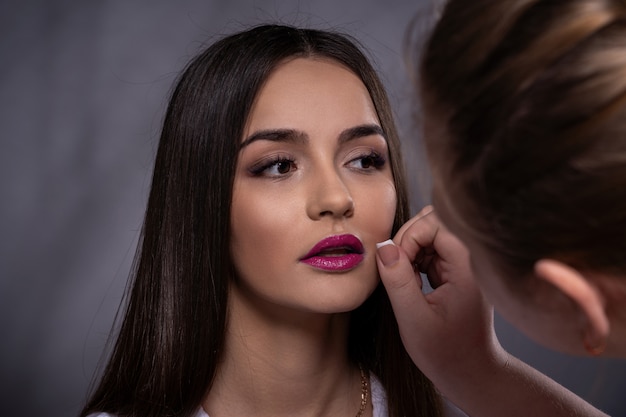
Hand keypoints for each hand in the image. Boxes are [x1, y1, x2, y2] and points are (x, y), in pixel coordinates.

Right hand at [376, 206, 498, 379]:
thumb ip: (398, 281)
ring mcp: (465, 265)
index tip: (396, 265)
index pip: (437, 224)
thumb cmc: (446, 354)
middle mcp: (471, 260)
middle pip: (436, 222)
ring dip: (410, 250)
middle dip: (409, 238)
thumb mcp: (413, 319)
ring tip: (404, 279)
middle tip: (396, 269)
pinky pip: (433, 251)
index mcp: (469, 268)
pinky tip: (411, 282)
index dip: (410, 237)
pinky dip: (415, 259)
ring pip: (432, 234)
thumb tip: (383, 246)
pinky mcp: (457, 272)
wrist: (472, 375)